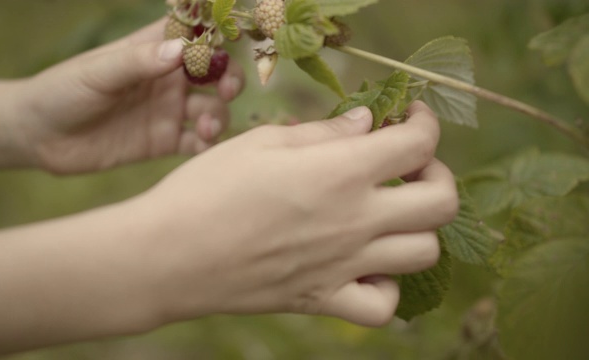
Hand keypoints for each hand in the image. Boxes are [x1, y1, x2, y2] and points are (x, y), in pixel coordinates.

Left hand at [18, 17, 244, 173]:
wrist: (39, 136)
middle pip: (213, 74)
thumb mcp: (98, 72)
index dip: (215, 40)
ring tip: (206, 128)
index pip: (194, 36)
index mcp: (151, 51)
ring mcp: (167, 111)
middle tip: (227, 90)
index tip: (224, 51)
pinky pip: (196, 142)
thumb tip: (182, 51)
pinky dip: (207, 144)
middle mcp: (166, 79)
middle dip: (228, 79)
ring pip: (210, 109)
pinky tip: (203, 146)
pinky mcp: (164, 142)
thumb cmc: (63, 90)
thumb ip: (139, 62)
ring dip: (218, 116)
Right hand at [137, 101, 458, 326]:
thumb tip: (366, 121)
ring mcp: (344, 266)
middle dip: (437, 174)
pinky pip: (382, 306)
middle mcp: (355, 221)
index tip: (410, 118)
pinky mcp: (323, 299)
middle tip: (407, 166)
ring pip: (425, 252)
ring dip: (418, 228)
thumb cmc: (205, 189)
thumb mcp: (261, 143)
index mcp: (340, 172)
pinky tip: (365, 266)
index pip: (419, 144)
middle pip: (442, 202)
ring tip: (387, 214)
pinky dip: (385, 286)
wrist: (168, 255)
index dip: (426, 124)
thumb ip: (323, 133)